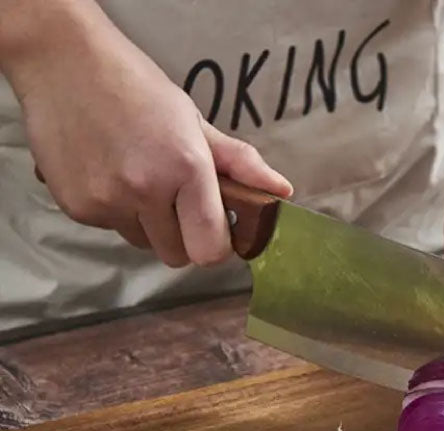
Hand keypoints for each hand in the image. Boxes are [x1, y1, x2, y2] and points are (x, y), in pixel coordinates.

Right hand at [11, 5, 290, 267]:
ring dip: (148, 225)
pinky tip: (110, 175)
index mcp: (185, 168)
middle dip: (184, 238)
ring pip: (144, 245)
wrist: (63, 62)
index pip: (211, 250)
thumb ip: (240, 163)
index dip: (216, 246)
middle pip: (178, 256)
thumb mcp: (195, 122)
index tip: (215, 230)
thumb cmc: (138, 89)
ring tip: (138, 180)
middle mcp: (146, 190)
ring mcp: (107, 202)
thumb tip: (282, 191)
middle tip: (175, 202)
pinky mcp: (78, 208)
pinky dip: (116, 213)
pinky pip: (112, 230)